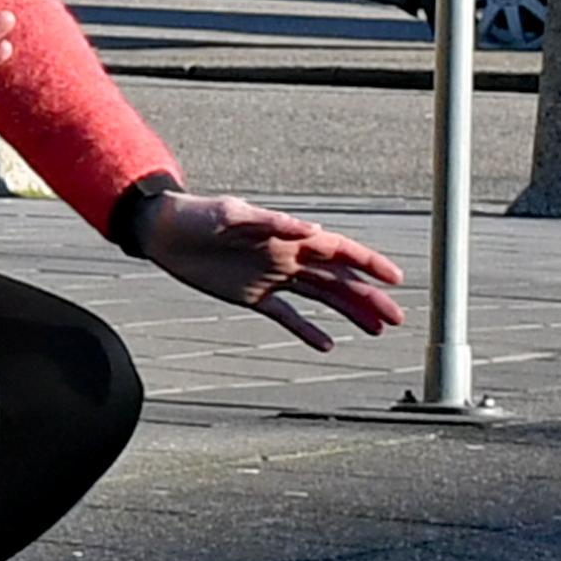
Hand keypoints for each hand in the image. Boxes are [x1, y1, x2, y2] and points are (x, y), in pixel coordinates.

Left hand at [142, 189, 409, 351]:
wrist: (164, 232)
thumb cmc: (197, 215)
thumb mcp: (231, 214)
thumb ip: (270, 223)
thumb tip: (312, 230)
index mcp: (288, 236)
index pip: (339, 250)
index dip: (368, 263)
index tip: (395, 279)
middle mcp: (287, 256)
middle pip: (338, 278)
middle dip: (368, 296)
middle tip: (396, 318)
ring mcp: (272, 277)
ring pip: (321, 297)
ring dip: (349, 313)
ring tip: (377, 331)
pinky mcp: (252, 295)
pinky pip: (287, 315)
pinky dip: (307, 330)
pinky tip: (327, 346)